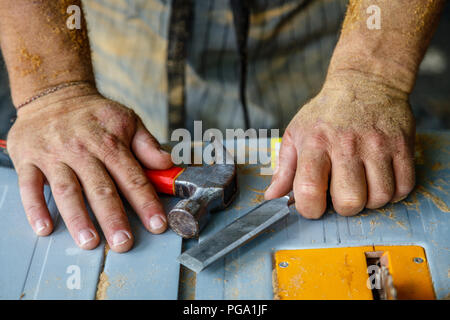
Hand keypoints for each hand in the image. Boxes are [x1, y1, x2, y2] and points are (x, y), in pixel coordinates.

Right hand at [7, 84, 172, 251]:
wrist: (54, 94)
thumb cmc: (94, 113)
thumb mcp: (127, 120)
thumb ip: (148, 145)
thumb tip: (169, 163)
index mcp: (110, 143)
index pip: (132, 177)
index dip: (146, 202)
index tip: (157, 224)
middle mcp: (82, 150)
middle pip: (100, 188)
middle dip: (113, 218)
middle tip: (124, 243)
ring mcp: (54, 155)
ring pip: (67, 190)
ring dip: (78, 218)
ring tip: (90, 241)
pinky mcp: (29, 159)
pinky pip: (30, 186)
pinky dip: (35, 208)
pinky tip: (45, 228)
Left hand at [265, 73, 415, 217]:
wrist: (365, 82)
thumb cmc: (326, 113)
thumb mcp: (296, 134)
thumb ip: (284, 169)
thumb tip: (272, 197)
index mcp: (315, 143)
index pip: (309, 190)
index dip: (310, 209)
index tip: (313, 206)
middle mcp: (347, 145)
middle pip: (349, 201)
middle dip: (343, 207)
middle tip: (340, 193)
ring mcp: (378, 145)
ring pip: (379, 198)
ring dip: (369, 201)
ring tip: (361, 186)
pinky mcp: (402, 146)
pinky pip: (404, 188)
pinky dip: (392, 194)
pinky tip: (379, 181)